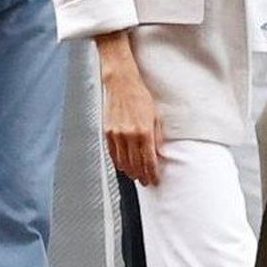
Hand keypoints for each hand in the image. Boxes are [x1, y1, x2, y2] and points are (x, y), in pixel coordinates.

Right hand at [102, 65, 164, 185]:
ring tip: (136, 176)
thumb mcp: (156, 117)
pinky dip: (118, 163)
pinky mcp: (108, 133)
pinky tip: (123, 166)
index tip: (155, 180)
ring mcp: (117, 135)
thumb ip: (157, 137)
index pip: (149, 160)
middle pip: (135, 164)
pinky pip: (113, 154)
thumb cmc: (140, 98)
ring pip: (123, 162)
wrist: (122, 85)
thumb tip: (158, 153)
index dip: (152, 174)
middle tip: (146, 181)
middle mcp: (130, 135)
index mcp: (144, 132)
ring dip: (130, 172)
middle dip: (142, 176)